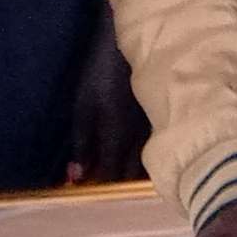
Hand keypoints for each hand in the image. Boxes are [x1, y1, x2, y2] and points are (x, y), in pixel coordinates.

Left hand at [64, 38, 143, 184]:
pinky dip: (144, 158)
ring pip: (146, 164)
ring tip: (118, 171)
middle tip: (100, 183)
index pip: (108, 176)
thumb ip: (81, 143)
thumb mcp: (83, 107)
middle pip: (130, 175)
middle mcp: (139, 141)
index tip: (83, 191)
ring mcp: (153, 131)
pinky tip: (135, 155)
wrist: (133, 44)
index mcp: (116, 138)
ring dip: (131, 173)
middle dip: (116, 184)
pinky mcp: (160, 120)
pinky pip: (154, 149)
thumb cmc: (101, 74)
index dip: (96, 188)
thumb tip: (75, 176)